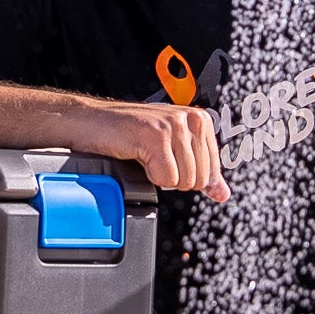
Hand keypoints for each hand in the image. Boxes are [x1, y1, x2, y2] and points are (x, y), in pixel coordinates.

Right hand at [77, 101, 229, 201]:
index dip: (187, 176)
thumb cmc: (129, 135)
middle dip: (173, 178)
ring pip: (184, 180)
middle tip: (154, 159)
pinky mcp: (156, 136)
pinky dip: (149, 175)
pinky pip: (166, 178)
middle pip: (199, 179)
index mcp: (200, 120)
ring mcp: (174, 126)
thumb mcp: (171, 151)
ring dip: (160, 176)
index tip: (167, 161)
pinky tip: (138, 156)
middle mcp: (191, 119)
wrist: (92, 122)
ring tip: (146, 156)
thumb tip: (223, 194)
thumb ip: (200, 171)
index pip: (212, 171)